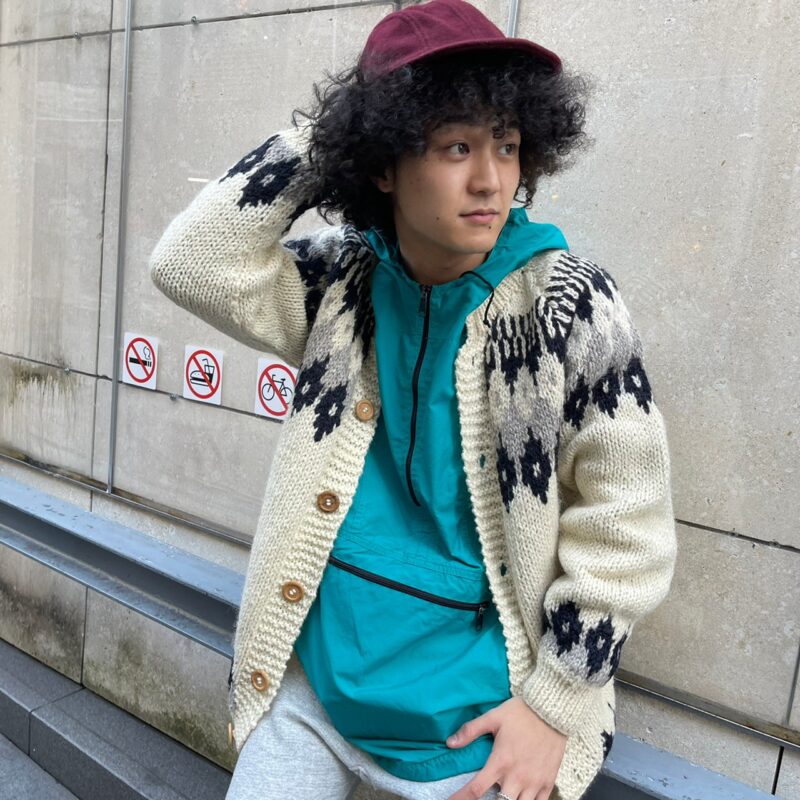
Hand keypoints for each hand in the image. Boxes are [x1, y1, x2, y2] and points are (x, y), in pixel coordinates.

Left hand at [444, 696, 566, 799]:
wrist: (552, 711)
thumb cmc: (521, 713)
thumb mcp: (493, 717)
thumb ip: (471, 730)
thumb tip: (450, 743)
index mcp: (500, 761)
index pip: (476, 790)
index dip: (460, 799)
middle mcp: (516, 777)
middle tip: (486, 792)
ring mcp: (534, 782)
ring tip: (503, 794)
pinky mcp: (548, 782)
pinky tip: (521, 797)